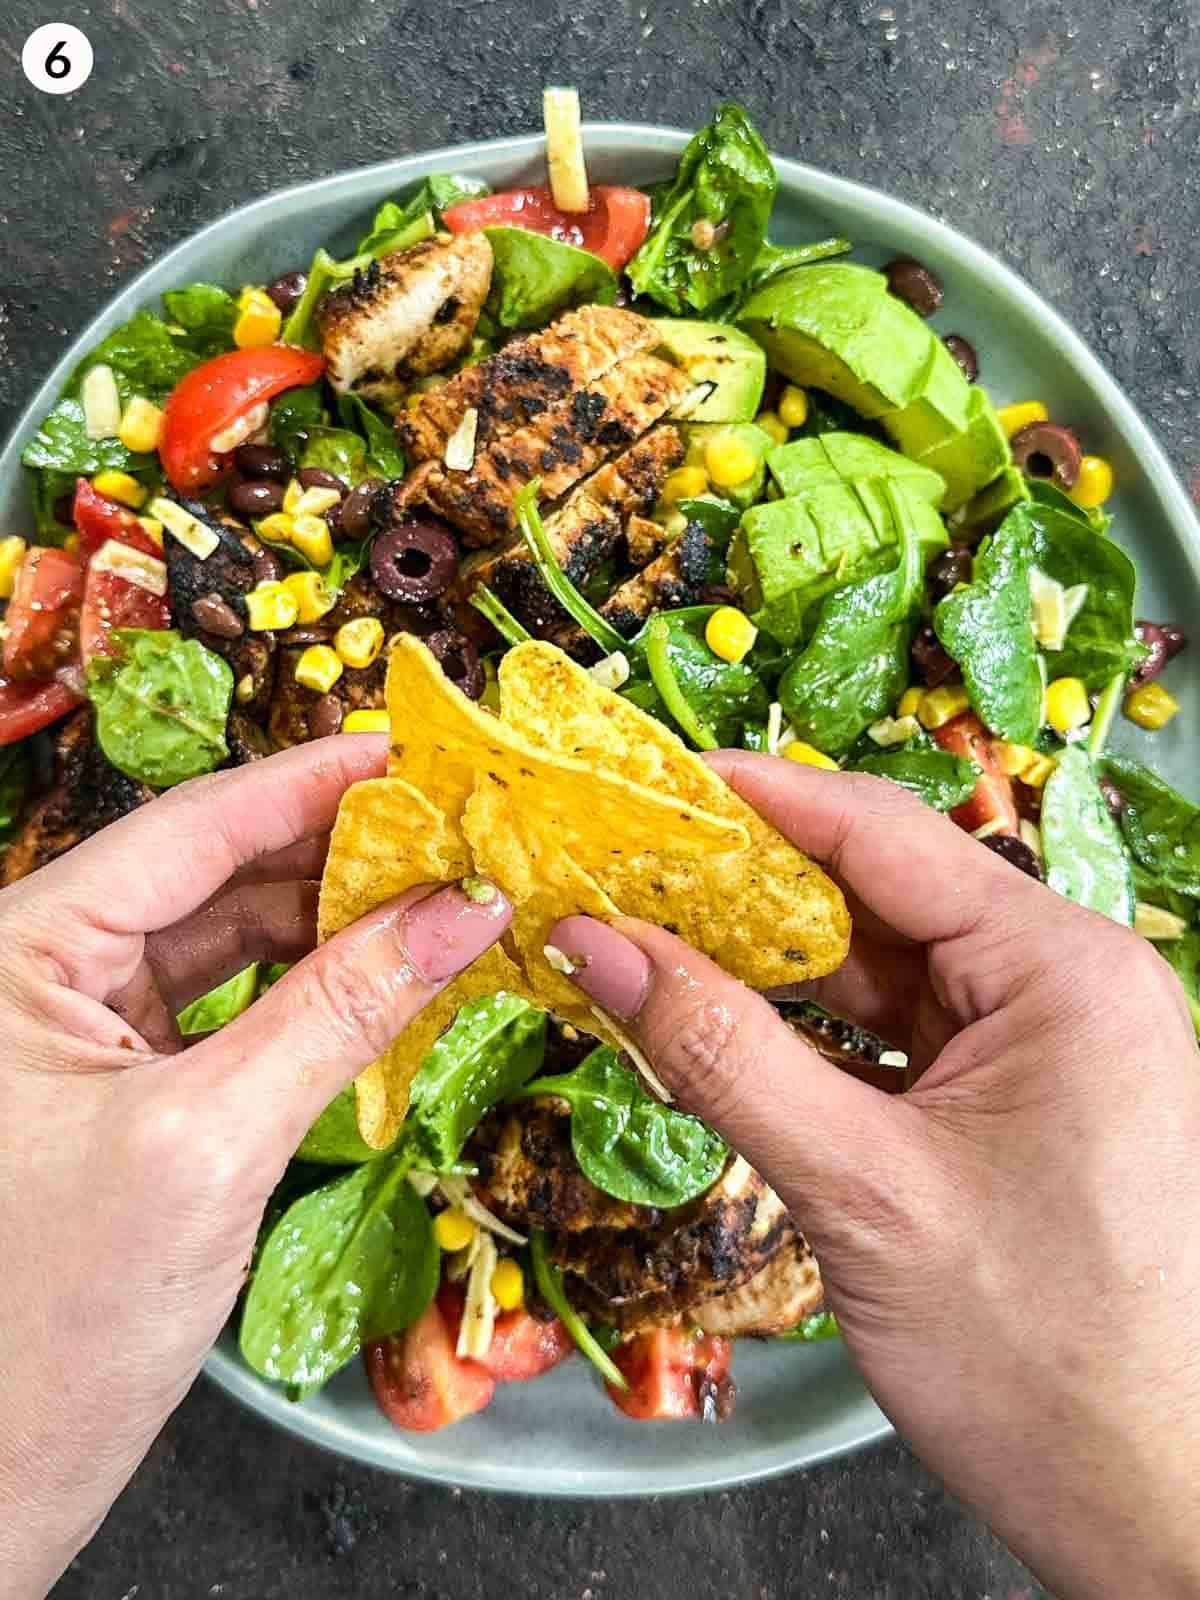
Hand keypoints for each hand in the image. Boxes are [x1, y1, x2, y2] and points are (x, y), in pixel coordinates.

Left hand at [0, 739, 510, 1598]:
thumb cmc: (53, 1320)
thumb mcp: (211, 1141)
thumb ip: (340, 1010)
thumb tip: (464, 908)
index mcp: (20, 951)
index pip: (189, 828)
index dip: (312, 782)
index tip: (417, 753)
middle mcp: (43, 974)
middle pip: (216, 875)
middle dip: (340, 856)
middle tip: (458, 839)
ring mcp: (82, 1035)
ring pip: (230, 941)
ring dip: (336, 927)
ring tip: (443, 908)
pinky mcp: (122, 1093)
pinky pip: (231, 1011)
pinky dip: (311, 996)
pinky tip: (387, 986)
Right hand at [550, 753, 1199, 1599]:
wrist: (1161, 1513)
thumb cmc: (1040, 1358)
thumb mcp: (862, 1191)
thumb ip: (721, 1053)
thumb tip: (597, 943)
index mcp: (1062, 968)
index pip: (887, 834)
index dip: (758, 799)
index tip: (647, 784)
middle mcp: (1062, 983)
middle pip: (880, 895)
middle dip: (747, 887)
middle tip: (619, 873)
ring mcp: (1042, 1046)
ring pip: (880, 968)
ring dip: (767, 963)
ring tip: (646, 943)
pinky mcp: (1014, 1105)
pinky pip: (895, 1036)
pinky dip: (807, 1033)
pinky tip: (719, 1027)